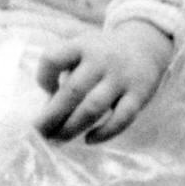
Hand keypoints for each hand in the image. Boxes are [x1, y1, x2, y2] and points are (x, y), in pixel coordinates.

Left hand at [36, 21, 172, 142]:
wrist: (145, 46)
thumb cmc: (102, 55)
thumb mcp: (81, 52)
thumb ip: (64, 75)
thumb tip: (47, 111)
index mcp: (82, 46)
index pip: (53, 59)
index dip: (43, 77)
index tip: (46, 90)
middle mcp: (101, 60)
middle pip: (72, 91)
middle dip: (51, 116)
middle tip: (39, 133)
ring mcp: (121, 78)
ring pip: (93, 108)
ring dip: (72, 127)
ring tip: (58, 139)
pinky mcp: (139, 95)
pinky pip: (121, 118)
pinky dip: (104, 133)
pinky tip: (89, 140)